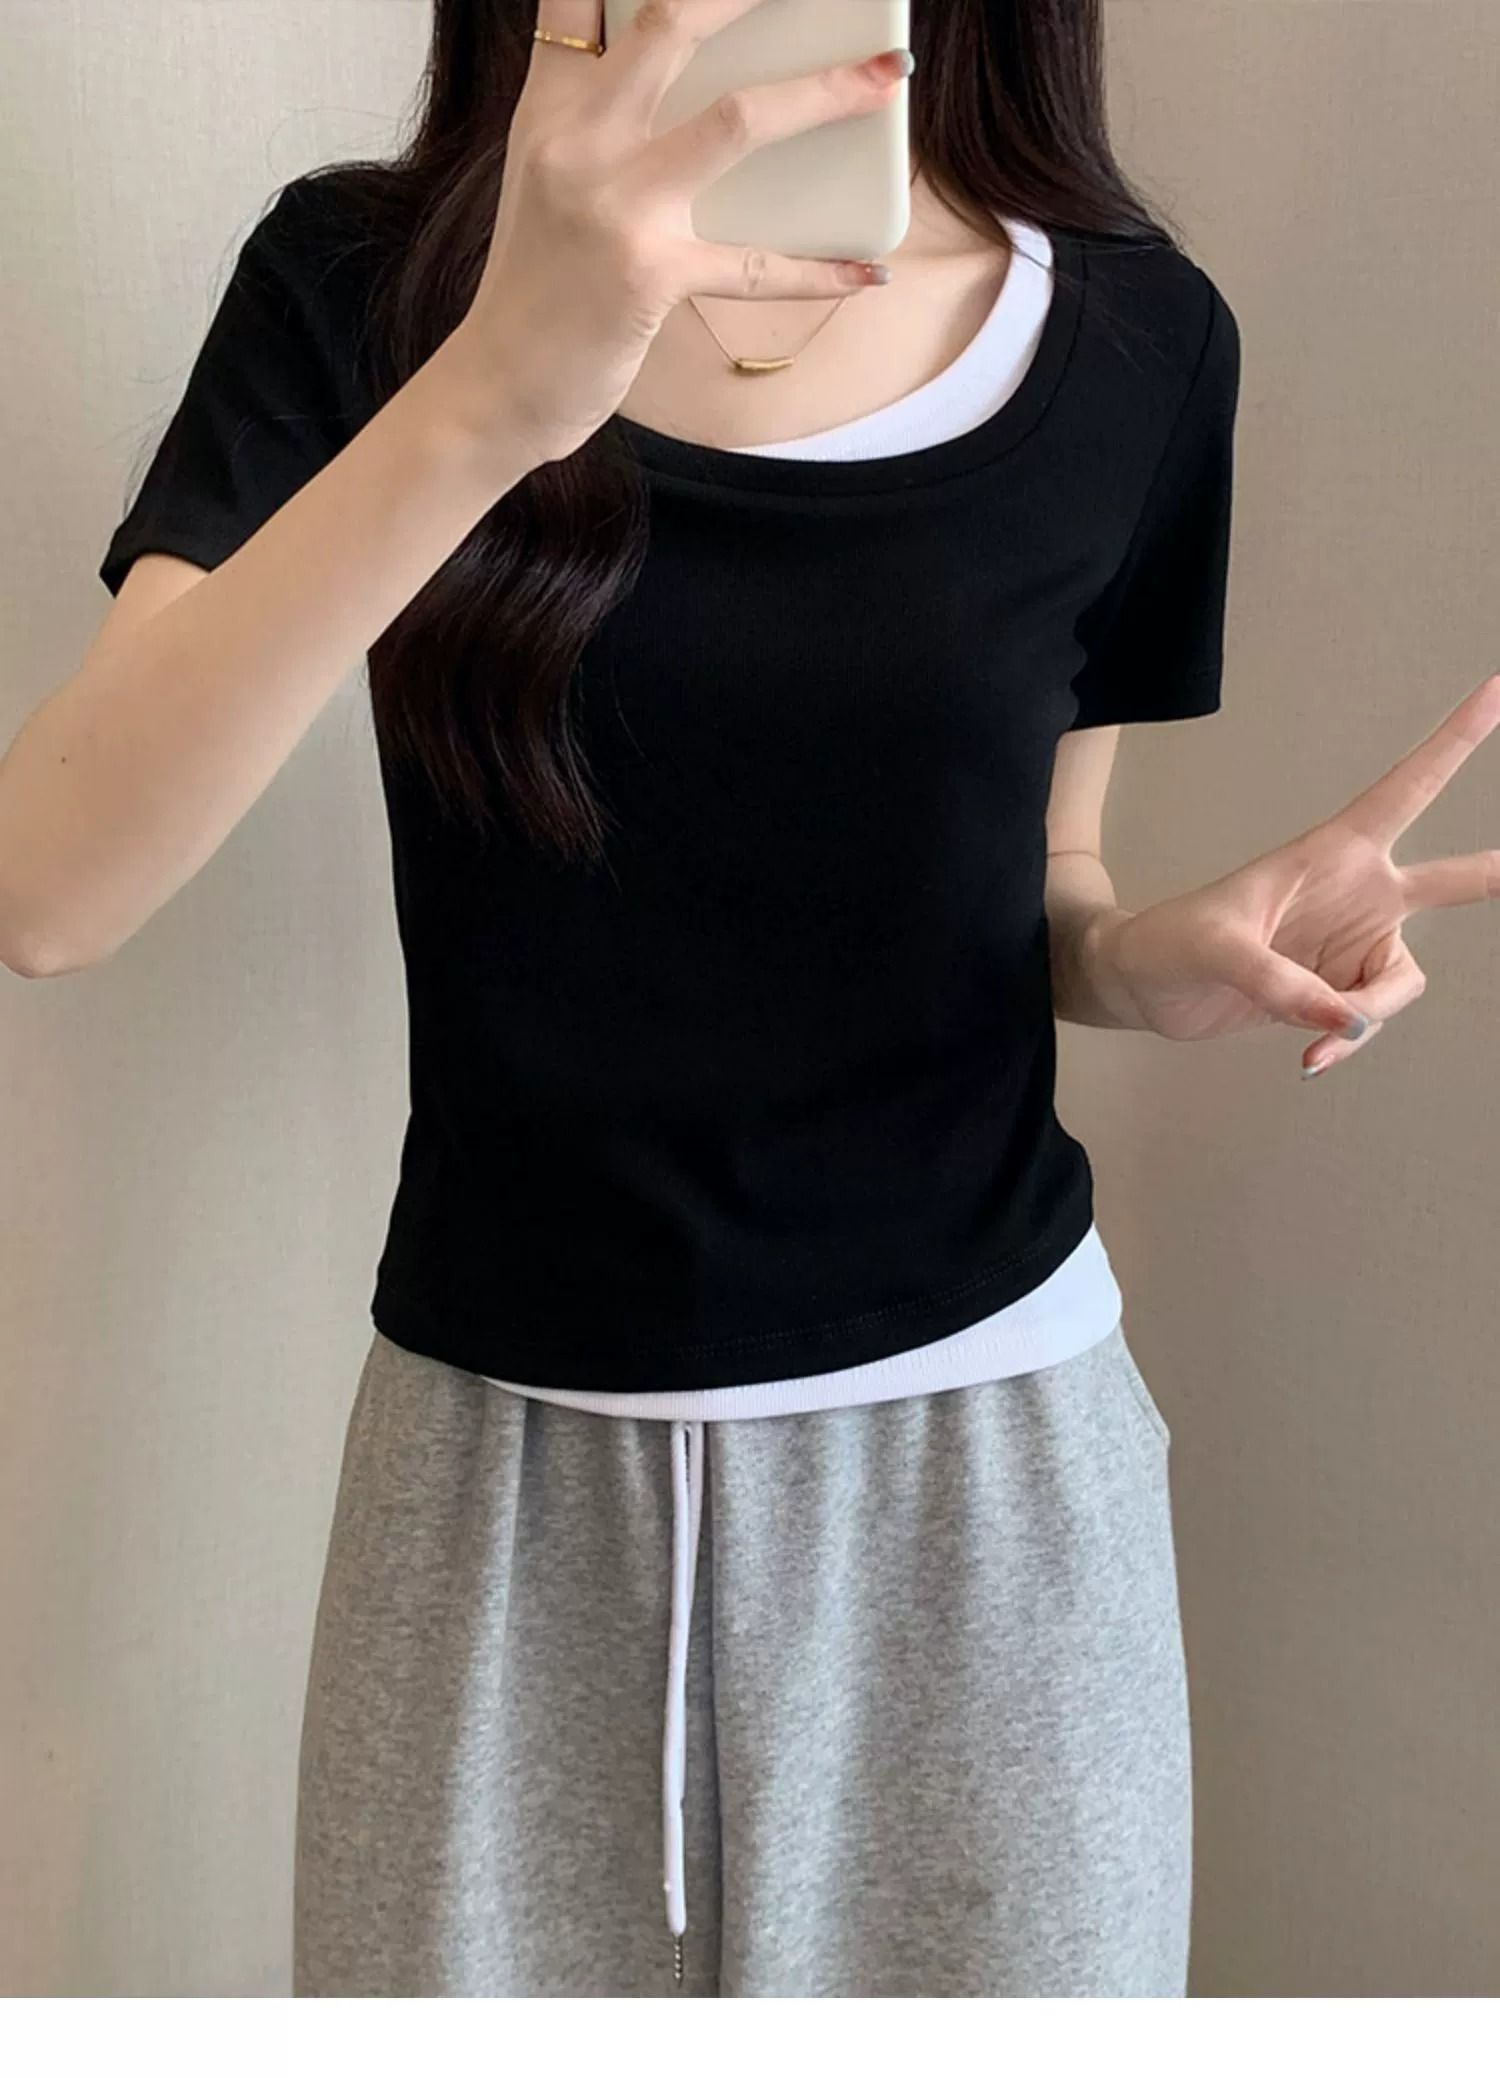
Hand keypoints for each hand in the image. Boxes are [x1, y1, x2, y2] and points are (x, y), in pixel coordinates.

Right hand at [444, 0, 907, 466]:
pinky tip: (868, 270)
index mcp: (552, 110)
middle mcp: (579, 141)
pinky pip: (756, 263)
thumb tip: (697, 90)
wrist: (497, 384)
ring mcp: (616, 205)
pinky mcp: (649, 274)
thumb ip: (599, 122)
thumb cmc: (536, 288)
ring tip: (887, 77)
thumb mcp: (547, 181)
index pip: (578, 0)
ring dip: (826, 92)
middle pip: (671, 23)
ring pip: (738, 118)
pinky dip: (820, 269)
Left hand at [1086, 674, 1499, 1077]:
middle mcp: (1356, 895)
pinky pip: (1366, 1019)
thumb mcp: (1216, 951)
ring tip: (1318, 1038)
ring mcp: (1349, 945)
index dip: (1454, 743)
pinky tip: (1311, 1058)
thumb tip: (1343, 1018)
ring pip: (1401, 982)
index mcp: (1331, 853)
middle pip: (1449, 881)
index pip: (1406, 790)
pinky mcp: (1333, 989)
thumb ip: (1279, 983)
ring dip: (1368, 1014)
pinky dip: (1345, 1041)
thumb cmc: (1170, 942)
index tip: (1497, 691)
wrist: (1142, 987)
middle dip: (1494, 874)